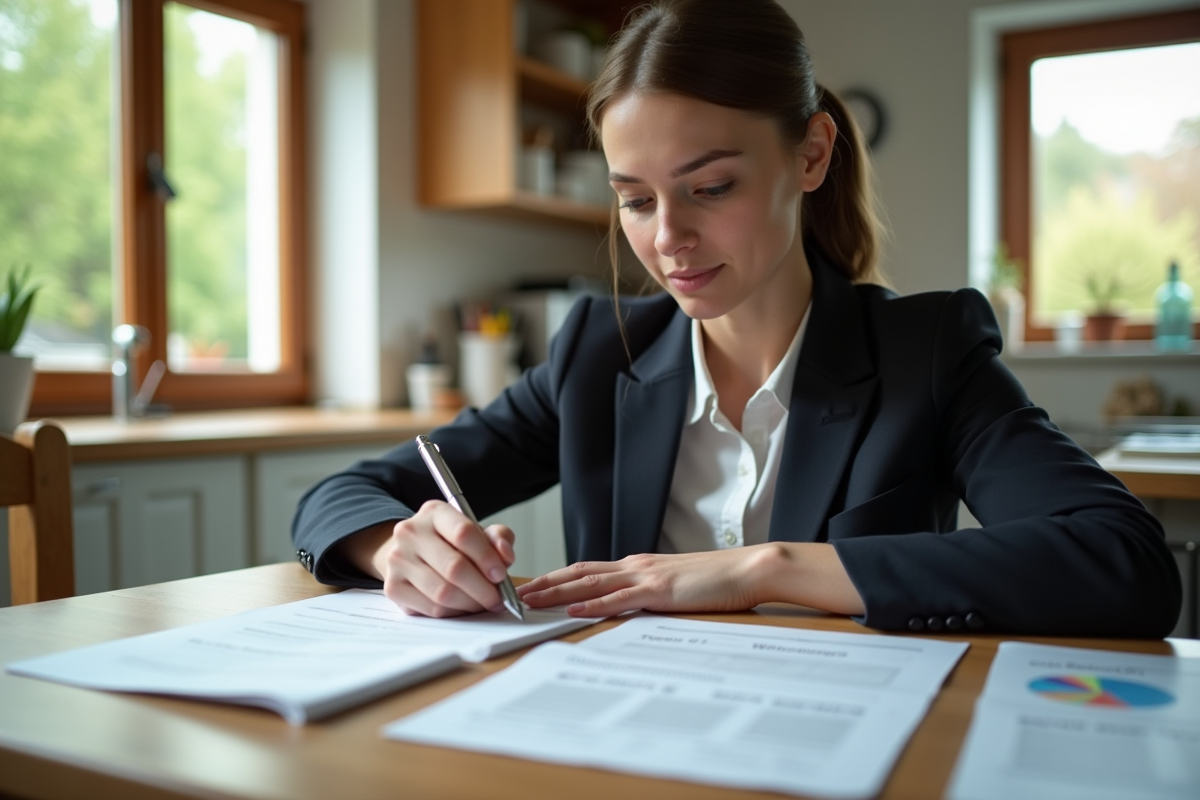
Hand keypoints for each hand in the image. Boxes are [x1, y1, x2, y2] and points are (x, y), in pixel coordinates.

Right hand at [366, 500, 515, 616]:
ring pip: (443, 592)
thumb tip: (505, 554)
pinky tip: (463, 607)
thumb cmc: (449, 544)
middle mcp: (411, 532)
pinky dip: (454, 612)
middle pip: (454, 567)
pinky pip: (431, 608)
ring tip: (483, 604)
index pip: (463, 533)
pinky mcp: (393, 587)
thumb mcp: (476, 532)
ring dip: (470, 604)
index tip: (501, 575)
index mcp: (434, 512)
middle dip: (483, 588)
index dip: (487, 558)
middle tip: (498, 599)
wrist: (409, 554)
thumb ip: (498, 538)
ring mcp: (398, 560)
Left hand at [517, 548, 771, 616]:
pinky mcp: (659, 591)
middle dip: (545, 583)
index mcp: (640, 565)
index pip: (589, 569)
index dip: (559, 577)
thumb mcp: (677, 586)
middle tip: (514, 593)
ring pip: (590, 582)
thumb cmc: (719, 581)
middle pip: (579, 572)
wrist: (749, 569)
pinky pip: (618, 598)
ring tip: (529, 600)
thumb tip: (631, 606)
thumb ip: (652, 594)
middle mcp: (636, 565)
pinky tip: (572, 609)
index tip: (533, 586)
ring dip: (556, 591)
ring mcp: (646, 576)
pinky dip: (592, 603)